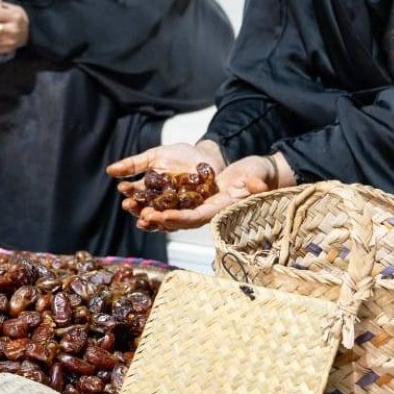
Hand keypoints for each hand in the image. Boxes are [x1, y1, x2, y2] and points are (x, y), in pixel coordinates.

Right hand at [110, 141, 225, 222]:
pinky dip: (176, 219)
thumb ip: (134, 165)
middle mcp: (163, 206)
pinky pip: (185, 220)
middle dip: (138, 210)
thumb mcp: (155, 157)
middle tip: (131, 205)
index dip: (130, 195)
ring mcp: (179, 211)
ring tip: (146, 215)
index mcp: (151, 193)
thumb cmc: (181, 155)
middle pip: (148, 213)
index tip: (123, 189)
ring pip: (164, 221)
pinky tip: (167, 215)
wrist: (206, 154)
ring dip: (154, 219)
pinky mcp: (196, 214)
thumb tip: (109, 170)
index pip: (137, 198)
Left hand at [123, 154, 284, 231]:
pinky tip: (141, 201)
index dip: (180, 219)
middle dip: (161, 219)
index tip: (163, 217)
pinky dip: (157, 204)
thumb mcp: (258, 177)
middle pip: (180, 220)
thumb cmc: (258, 175)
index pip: (198, 218)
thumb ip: (256, 184)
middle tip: (142, 216)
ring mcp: (200, 205)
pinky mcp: (195, 198)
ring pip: (173, 213)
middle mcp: (208, 211)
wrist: (255, 174)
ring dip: (154, 213)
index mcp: (220, 209)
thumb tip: (257, 187)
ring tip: (135, 209)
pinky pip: (173, 204)